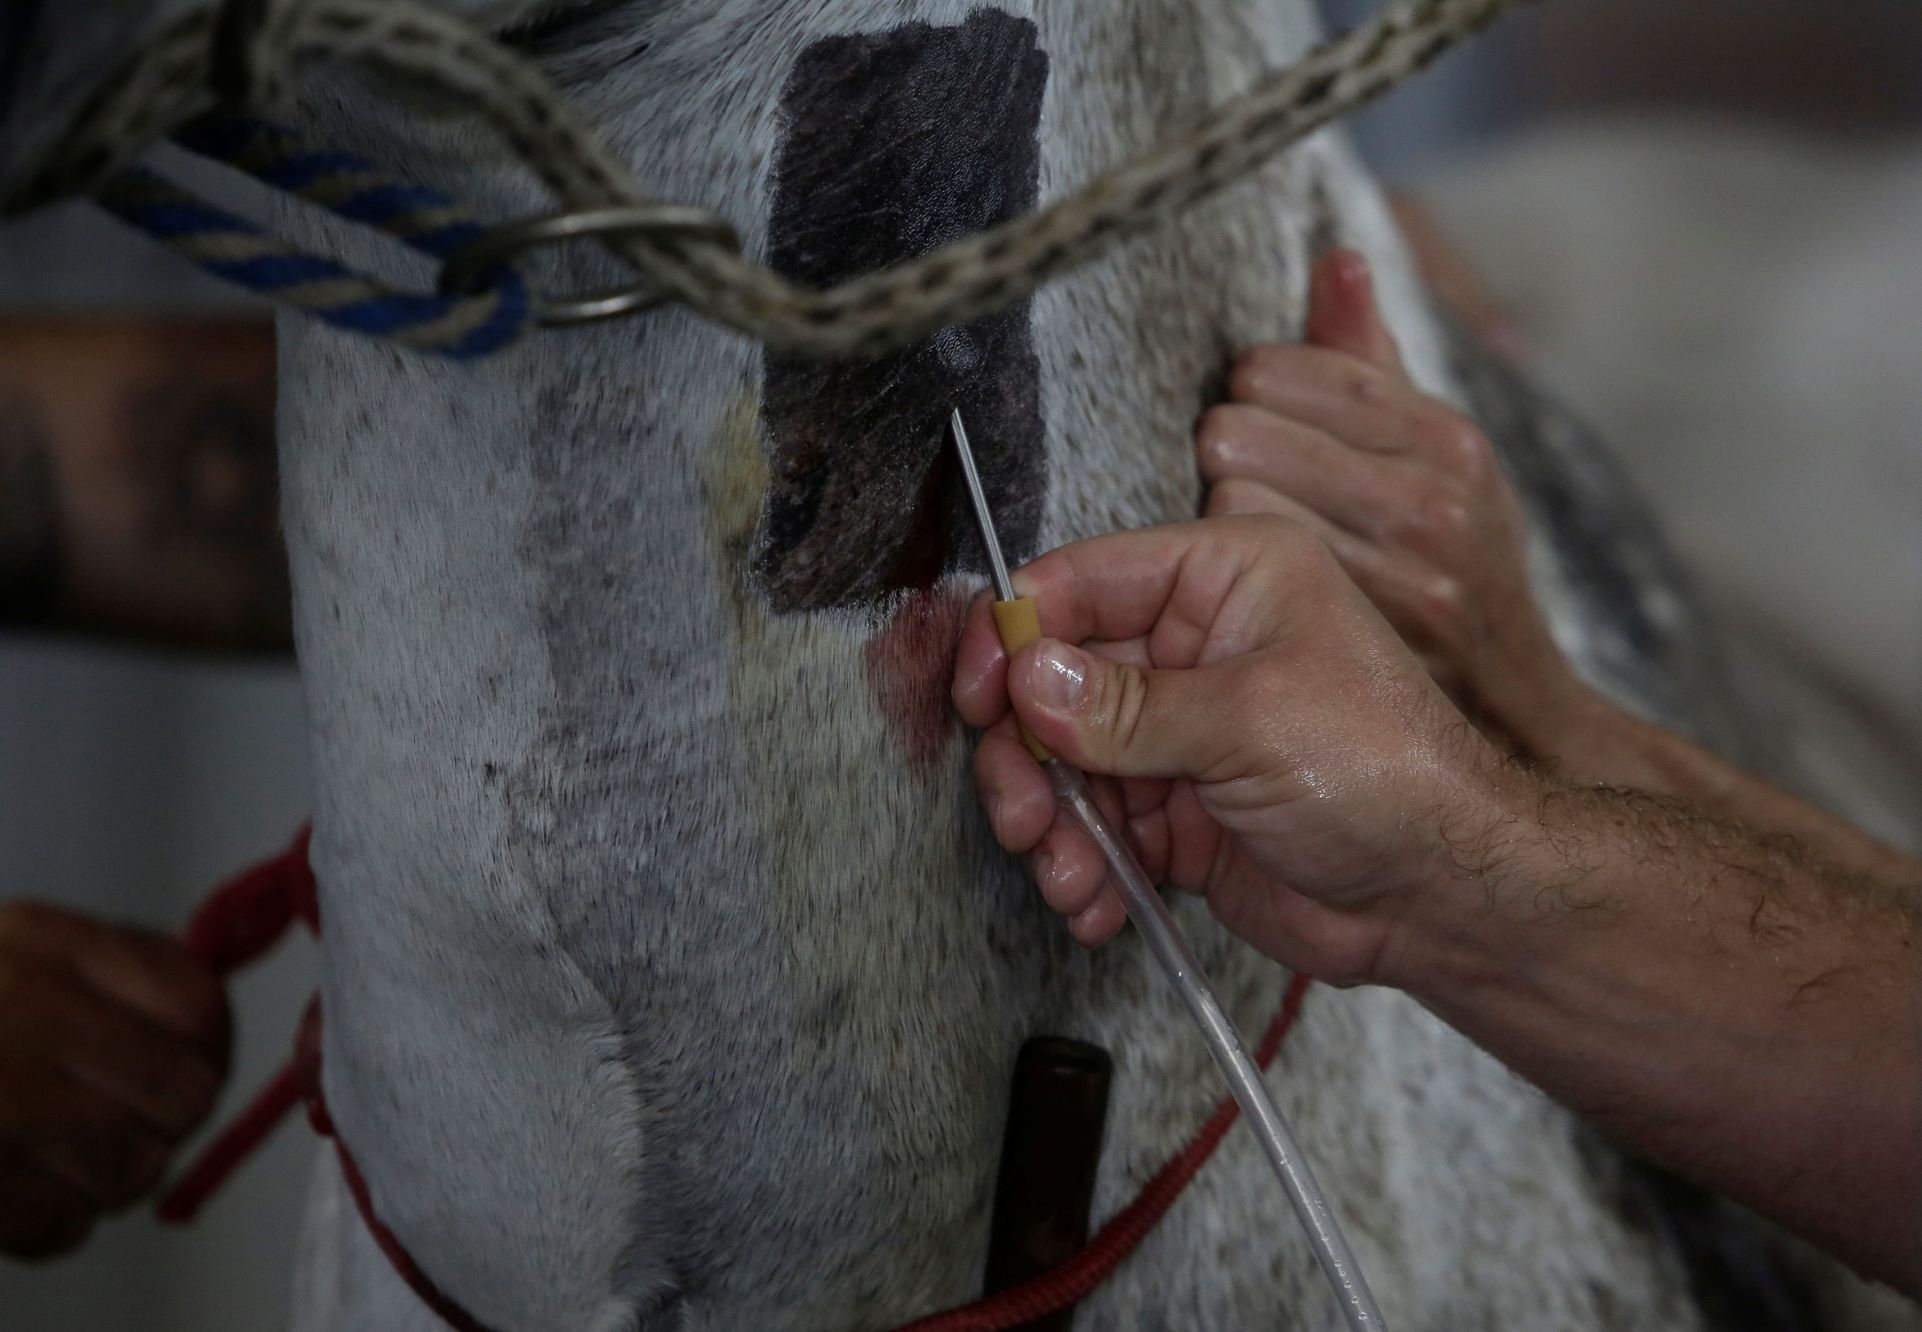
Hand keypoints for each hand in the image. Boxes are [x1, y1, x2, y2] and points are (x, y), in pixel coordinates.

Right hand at [0, 902, 229, 1258]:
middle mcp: (16, 1006)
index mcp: (42, 940)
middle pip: (183, 1094)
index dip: (206, 1049)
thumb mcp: (17, 955)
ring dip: (111, 1177)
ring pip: (131, 1166)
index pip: (197, 1006)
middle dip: (164, 1121)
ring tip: (64, 1155)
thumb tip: (208, 1039)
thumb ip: (116, 980)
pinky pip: (59, 1224)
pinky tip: (21, 1187)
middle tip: (124, 1121)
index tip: (186, 1063)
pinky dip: (52, 1220)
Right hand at [952, 517, 1515, 983]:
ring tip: (1069, 875)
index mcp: (1223, 578)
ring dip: (1051, 825)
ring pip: (1063, 763)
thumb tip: (1026, 676)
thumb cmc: (1387, 774)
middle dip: (1028, 756)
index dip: (1016, 635)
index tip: (978, 697)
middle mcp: (1195, 643)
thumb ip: (1126, 705)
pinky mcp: (1177, 808)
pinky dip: (1083, 868)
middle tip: (1023, 814)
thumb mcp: (1250, 719)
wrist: (1444, 897)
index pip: (1082, 581)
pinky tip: (1097, 903)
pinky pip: (1094, 827)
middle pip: (1054, 681)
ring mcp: (1181, 730)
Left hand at [1198, 249, 1588, 757]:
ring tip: (1250, 538)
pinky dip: (1225, 580)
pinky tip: (1246, 588)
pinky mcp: (1356, 636)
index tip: (1258, 417)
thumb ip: (1371, 360)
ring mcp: (1394, 572)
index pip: (1283, 371)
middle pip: (1239, 431)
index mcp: (1448, 439)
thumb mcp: (1439, 459)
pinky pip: (1236, 578)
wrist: (1514, 712)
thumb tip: (1337, 258)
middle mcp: (1428, 501)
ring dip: (1223, 519)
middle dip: (1229, 453)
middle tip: (1246, 484)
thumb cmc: (1457, 569)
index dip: (1251, 394)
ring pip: (1230, 503)